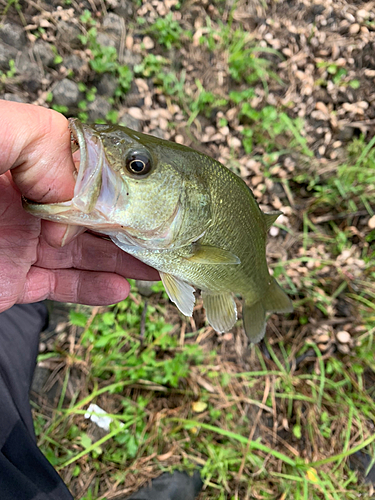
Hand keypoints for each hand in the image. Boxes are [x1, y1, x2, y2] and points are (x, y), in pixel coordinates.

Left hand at [0, 101, 158, 312]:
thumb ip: (38, 138)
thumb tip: (77, 186)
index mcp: (21, 162)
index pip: (83, 170)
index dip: (116, 186)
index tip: (145, 199)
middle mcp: (25, 202)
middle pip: (92, 214)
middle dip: (132, 226)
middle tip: (168, 236)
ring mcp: (20, 244)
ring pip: (84, 252)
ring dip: (124, 260)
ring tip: (158, 265)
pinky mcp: (14, 282)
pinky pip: (62, 286)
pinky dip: (94, 290)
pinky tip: (121, 289)